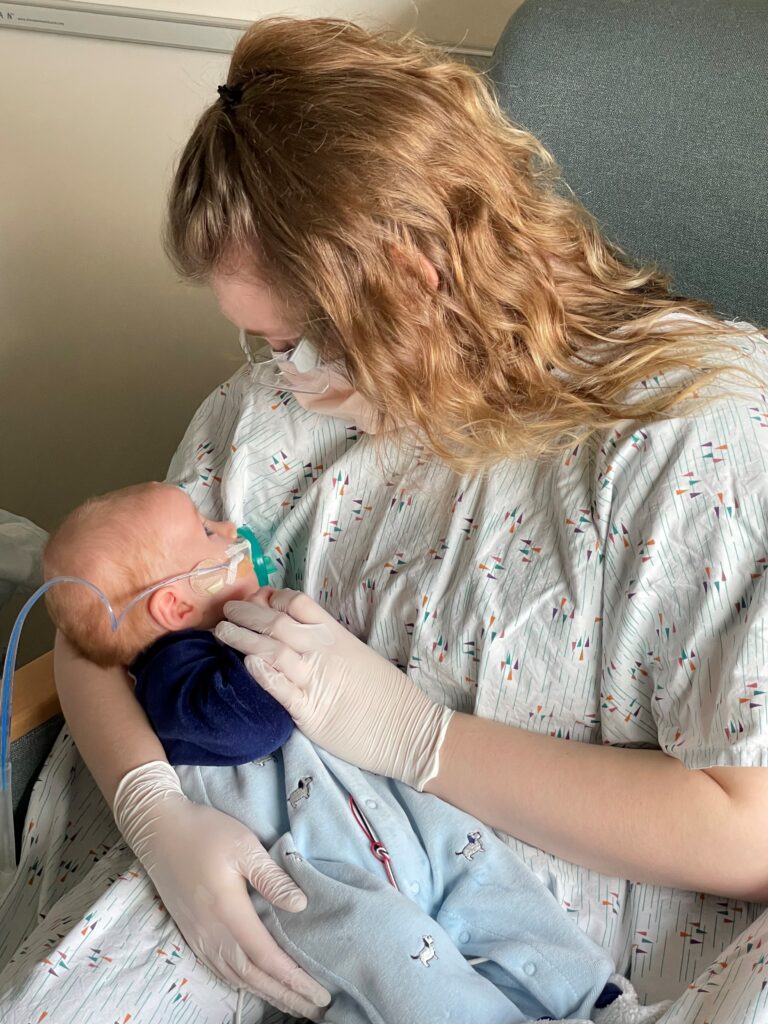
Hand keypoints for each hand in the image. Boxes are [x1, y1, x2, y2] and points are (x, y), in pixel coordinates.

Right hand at [112, 761, 330, 1017]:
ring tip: (294, 1004)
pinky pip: (221, 970)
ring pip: (237, 977)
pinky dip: (244, 984)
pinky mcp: (192, 933)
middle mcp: (212, 933)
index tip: (321, 994)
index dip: (295, 979)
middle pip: (254, 977)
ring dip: (267, 994)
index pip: (267, 958)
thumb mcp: (243, 845)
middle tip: (317, 1010)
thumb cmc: (204, 832)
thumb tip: (300, 905)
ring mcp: (199, 936)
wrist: (157, 830)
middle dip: (287, 996)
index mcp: (228, 913)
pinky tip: (256, 985)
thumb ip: (271, 878)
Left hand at [214, 588, 453, 789]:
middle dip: (246, 612)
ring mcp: (315, 680)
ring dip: (242, 637)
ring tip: (221, 633)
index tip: (253, 598)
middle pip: (276, 621)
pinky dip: (260, 673)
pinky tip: (244, 665)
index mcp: (336, 635)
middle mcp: (323, 651)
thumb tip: (301, 636)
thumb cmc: (386, 696)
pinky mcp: (310, 711)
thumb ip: (328, 645)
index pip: (297, 603)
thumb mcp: (357, 657)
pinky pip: (279, 687)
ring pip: (271, 649)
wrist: (409, 730)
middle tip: (226, 610)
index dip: (270, 597)